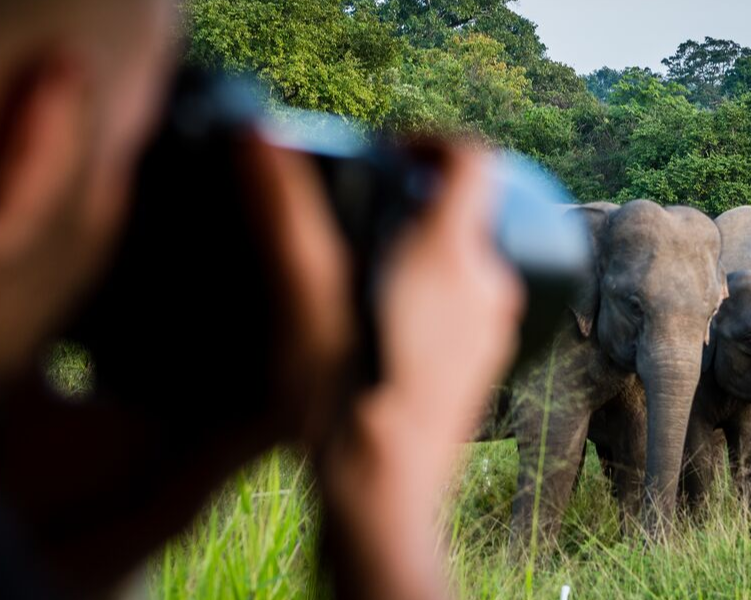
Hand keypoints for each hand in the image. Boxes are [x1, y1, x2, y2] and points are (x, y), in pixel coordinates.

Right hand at [243, 136, 522, 599]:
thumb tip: (256, 134)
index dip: (430, 140)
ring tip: (369, 260)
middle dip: (420, 194)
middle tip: (366, 205)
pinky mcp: (486, 364)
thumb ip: (282, 214)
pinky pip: (470, 300)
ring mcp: (493, 330)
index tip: (385, 153)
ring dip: (427, 242)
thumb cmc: (341, 403)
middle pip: (472, 208)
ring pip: (471, 257)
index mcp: (453, 257)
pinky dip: (437, 286)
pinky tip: (387, 314)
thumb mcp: (303, 300)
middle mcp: (488, 287)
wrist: (382, 500)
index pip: (472, 159)